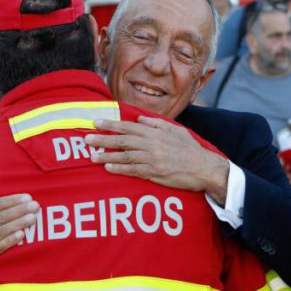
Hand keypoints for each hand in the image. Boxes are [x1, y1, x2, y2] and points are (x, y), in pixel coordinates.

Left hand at [84, 116, 229, 203]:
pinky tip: (108, 167)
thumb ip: (156, 123)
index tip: (95, 122)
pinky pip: (134, 170)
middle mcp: (152, 144)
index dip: (111, 124)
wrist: (204, 167)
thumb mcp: (175, 130)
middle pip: (123, 141)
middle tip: (86, 139)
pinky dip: (120, 168)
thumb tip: (138, 117)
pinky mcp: (155, 173)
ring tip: (91, 156)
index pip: (129, 126)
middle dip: (103, 139)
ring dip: (106, 155)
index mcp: (155, 132)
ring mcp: (153, 159)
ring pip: (125, 156)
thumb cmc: (189, 149)